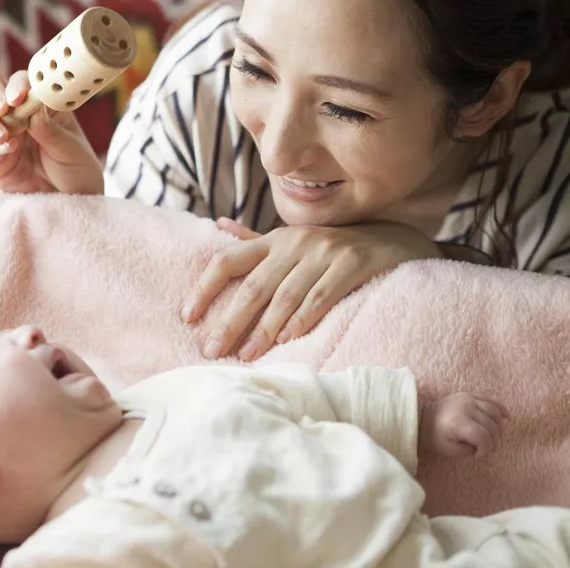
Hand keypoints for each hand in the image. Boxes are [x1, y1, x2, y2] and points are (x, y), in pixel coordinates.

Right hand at [0, 68, 102, 194]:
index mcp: (41, 104)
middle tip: (1, 106)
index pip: (23, 81)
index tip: (20, 96)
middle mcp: (18, 114)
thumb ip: (53, 132)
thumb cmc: (78, 170)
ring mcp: (3, 135)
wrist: (74, 201)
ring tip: (2, 136)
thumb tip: (34, 112)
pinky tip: (6, 148)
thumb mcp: (72, 150)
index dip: (19, 84)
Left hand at [182, 218, 440, 360]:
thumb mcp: (292, 241)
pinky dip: (303, 318)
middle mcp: (294, 242)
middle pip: (253, 285)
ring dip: (264, 328)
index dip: (204, 288)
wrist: (395, 239)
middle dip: (230, 320)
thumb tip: (218, 225)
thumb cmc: (333, 248)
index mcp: (274, 240)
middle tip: (212, 350)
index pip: (228, 261)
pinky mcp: (353, 263)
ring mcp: (324, 251)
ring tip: (247, 355)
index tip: (187, 317)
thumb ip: (255, 240)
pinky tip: (288, 340)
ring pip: (285, 294)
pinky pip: (322, 295)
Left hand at [419, 393, 510, 458]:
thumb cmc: (436, 436)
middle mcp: (465, 408)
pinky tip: (507, 418)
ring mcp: (468, 399)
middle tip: (485, 449)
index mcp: (458, 422)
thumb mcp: (451, 450)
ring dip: (499, 428)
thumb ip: (472, 449)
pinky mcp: (470, 395)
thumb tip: (487, 445)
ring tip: (492, 437)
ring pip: (495, 413)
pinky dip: (501, 409)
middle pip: (491, 425)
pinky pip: (491, 400)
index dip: (486, 449)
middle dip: (493, 441)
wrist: (424, 417)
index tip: (478, 456)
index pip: (483, 437)